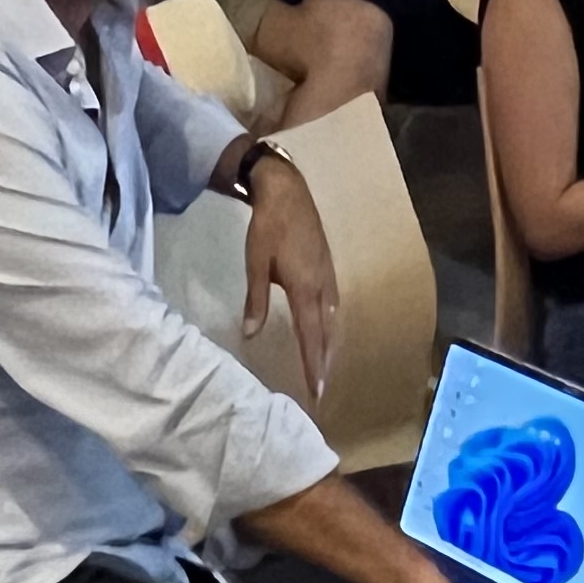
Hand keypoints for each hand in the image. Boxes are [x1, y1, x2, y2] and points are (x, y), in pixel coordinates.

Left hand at [239, 151, 340, 399]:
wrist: (287, 191)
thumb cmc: (268, 227)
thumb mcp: (256, 263)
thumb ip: (256, 300)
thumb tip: (250, 334)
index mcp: (305, 287)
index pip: (311, 335)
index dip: (313, 364)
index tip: (316, 391)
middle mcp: (322, 286)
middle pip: (327, 333)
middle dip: (324, 363)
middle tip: (321, 391)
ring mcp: (328, 276)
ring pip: (333, 321)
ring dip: (329, 347)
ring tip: (324, 369)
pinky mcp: (328, 267)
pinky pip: (334, 306)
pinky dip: (331, 326)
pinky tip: (327, 331)